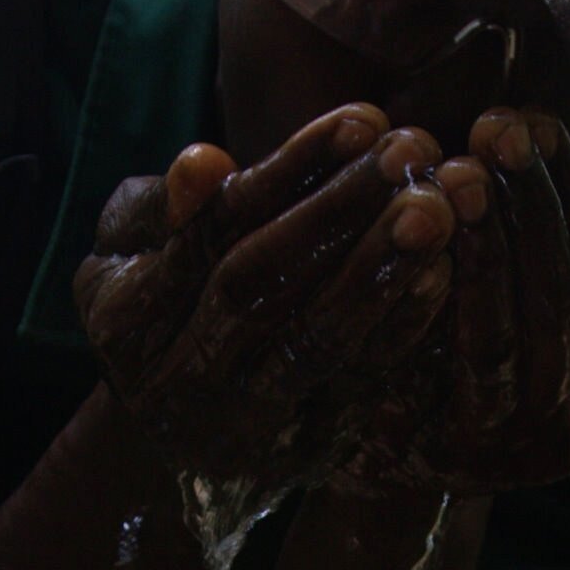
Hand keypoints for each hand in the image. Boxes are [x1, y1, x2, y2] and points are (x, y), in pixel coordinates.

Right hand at [74, 103, 458, 489]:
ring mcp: (242, 425)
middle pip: (261, 289)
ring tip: (438, 203)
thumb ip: (159, 208)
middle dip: (340, 213)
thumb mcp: (124, 249)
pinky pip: (359, 387)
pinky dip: (402, 329)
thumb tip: (204, 164)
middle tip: (411, 150)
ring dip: (379, 270)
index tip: (362, 119)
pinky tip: (445, 270)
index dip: (287, 174)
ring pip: (314, 342)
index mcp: (125, 321)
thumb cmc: (152, 301)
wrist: (170, 433)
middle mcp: (178, 382)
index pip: (210, 234)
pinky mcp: (303, 450)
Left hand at [321, 112, 569, 495]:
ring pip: (495, 336)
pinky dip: (415, 298)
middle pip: (558, 304)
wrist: (376, 469)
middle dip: (528, 208)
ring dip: (477, 246)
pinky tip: (399, 235)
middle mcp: (564, 435)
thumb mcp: (531, 313)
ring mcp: (497, 456)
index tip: (536, 120)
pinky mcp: (422, 461)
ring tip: (452, 170)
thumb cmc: (466, 361)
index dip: (568, 196)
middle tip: (495, 129)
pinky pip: (421, 370)